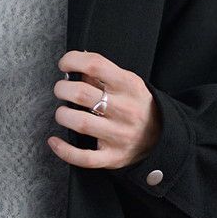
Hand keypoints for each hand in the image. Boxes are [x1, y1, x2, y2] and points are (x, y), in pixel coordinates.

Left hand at [48, 49, 161, 168]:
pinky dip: (64, 150)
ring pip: (80, 123)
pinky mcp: (113, 157)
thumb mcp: (127, 83)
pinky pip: (84, 157)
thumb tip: (73, 65)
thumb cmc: (137, 104)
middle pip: (81, 94)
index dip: (73, 60)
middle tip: (61, 90)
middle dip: (62, 89)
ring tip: (63, 112)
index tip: (65, 64)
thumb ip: (101, 75)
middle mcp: (125, 110)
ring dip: (62, 115)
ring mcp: (119, 135)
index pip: (95, 65)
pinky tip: (54, 141)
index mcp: (129, 86)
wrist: (162, 135)